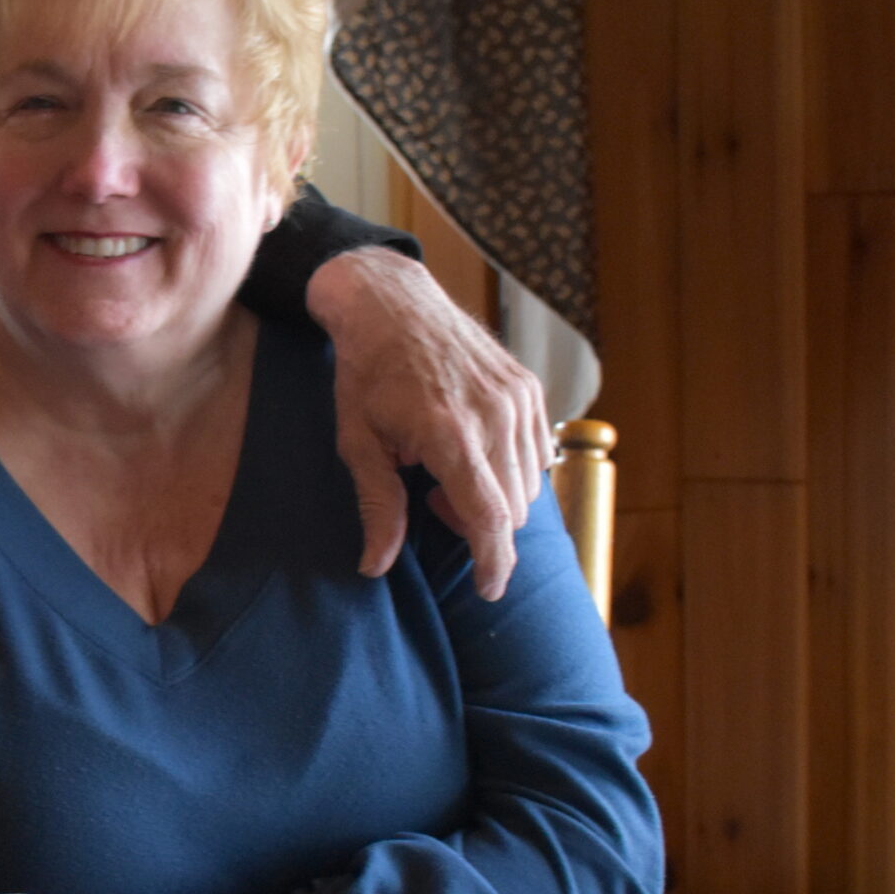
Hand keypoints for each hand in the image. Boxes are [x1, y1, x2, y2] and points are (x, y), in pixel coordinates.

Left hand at [306, 245, 549, 600]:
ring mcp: (518, 398)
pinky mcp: (529, 387)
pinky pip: (536, 453)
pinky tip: (470, 450)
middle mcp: (495, 414)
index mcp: (450, 431)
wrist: (391, 304)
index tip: (489, 589)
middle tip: (430, 498)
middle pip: (511, 508)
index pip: (490, 516)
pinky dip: (509, 468)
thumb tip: (376, 566)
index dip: (494, 562)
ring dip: (493, 496)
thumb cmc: (366, 373)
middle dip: (477, 523)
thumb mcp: (357, 442)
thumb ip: (378, 506)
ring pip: (528, 485)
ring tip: (445, 469)